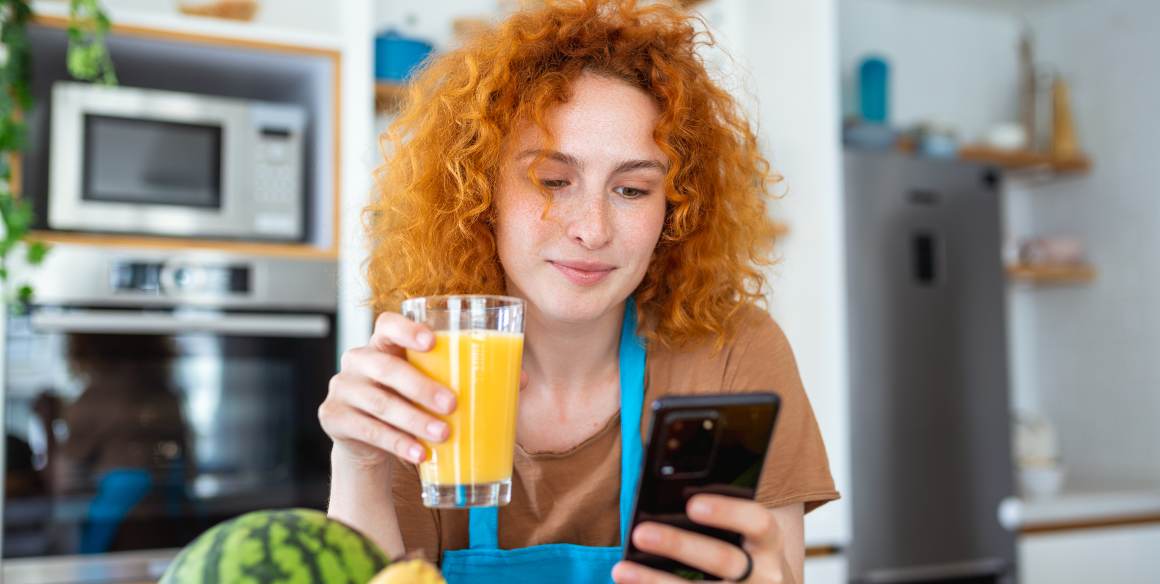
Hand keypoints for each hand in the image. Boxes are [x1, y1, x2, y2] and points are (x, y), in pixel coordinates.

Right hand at [318, 312, 456, 469]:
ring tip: (443, 434)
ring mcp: (342, 388)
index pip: (388, 325)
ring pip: (380, 403)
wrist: (368, 438)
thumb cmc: (407, 402)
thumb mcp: (423, 383)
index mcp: (382, 344)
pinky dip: (397, 443)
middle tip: (452, 404)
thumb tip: (518, 379)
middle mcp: (357, 361)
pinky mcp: (333, 417)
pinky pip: (368, 430)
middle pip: (387, 369)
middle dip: (421, 387)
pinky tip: (420, 453)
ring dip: (414, 420)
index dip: (408, 329)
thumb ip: (456, 376)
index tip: (432, 342)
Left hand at [612, 494, 791, 583]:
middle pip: (724, 560)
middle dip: (679, 545)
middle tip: (640, 533)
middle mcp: (765, 576)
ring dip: (656, 582)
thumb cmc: (746, 553)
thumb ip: (719, 515)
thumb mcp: (746, 534)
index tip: (692, 504)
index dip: (728, 512)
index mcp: (770, 543)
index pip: (758, 522)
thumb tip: (669, 495)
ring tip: (621, 570)